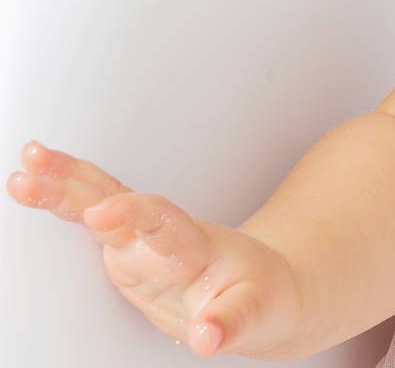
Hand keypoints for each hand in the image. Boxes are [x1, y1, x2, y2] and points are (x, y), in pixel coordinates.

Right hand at [8, 138, 304, 356]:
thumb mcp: (257, 313)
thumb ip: (233, 321)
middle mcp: (165, 237)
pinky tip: (32, 177)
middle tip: (37, 170)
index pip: (164, 225)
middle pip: (119, 204)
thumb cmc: (260, 296)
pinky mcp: (126, 247)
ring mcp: (142, 240)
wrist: (263, 285)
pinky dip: (64, 195)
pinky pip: (91, 213)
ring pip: (100, 201)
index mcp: (197, 249)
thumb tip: (209, 338)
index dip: (135, 215)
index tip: (102, 214)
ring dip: (63, 183)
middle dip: (77, 188)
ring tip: (26, 163)